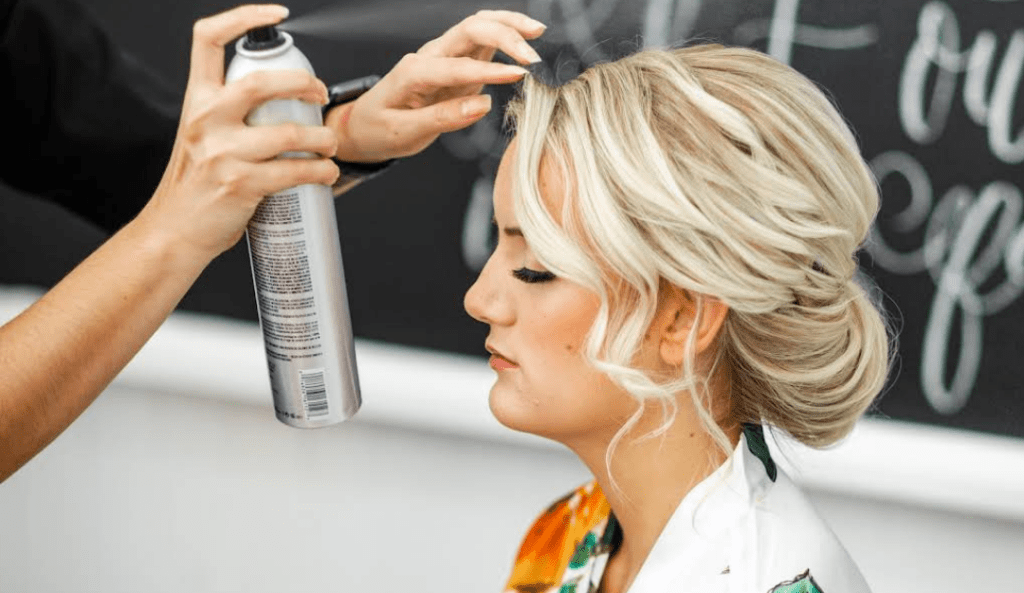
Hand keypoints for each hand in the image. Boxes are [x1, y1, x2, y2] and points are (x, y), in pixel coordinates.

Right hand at [141, 4, 340, 261]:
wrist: (173, 231)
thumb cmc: (196, 185)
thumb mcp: (202, 135)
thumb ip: (231, 114)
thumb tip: (282, 100)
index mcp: (196, 100)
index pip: (209, 39)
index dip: (244, 17)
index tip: (277, 14)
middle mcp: (206, 119)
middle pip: (263, 82)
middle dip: (304, 84)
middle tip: (320, 94)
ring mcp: (222, 152)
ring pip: (290, 133)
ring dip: (322, 138)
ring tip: (329, 145)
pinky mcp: (240, 183)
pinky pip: (294, 171)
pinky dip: (320, 171)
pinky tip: (326, 172)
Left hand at [330, 10, 545, 162]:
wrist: (365, 125)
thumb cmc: (380, 129)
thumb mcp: (405, 132)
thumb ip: (443, 118)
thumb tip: (482, 105)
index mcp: (414, 72)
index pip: (459, 66)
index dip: (492, 70)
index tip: (520, 75)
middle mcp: (430, 56)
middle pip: (471, 29)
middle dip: (505, 35)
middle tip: (533, 56)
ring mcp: (444, 57)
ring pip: (479, 26)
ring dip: (509, 25)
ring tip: (538, 32)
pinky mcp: (456, 64)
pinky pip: (482, 42)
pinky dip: (506, 36)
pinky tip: (527, 41)